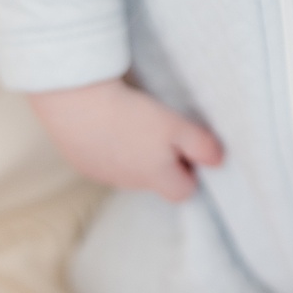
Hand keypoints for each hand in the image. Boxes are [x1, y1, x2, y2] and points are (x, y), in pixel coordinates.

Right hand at [29, 78, 222, 199]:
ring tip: (128, 122)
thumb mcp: (175, 125)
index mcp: (155, 177)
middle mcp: (129, 182)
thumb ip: (201, 146)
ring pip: (126, 170)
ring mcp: (101, 173)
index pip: (183, 191)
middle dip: (160, 161)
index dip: (189, 171)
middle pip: (154, 181)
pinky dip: (106, 145)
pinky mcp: (80, 160)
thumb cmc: (128, 114)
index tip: (184, 147)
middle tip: (157, 129)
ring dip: (131, 153)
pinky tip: (104, 122)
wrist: (75, 100)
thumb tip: (218, 161)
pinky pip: (101, 159)